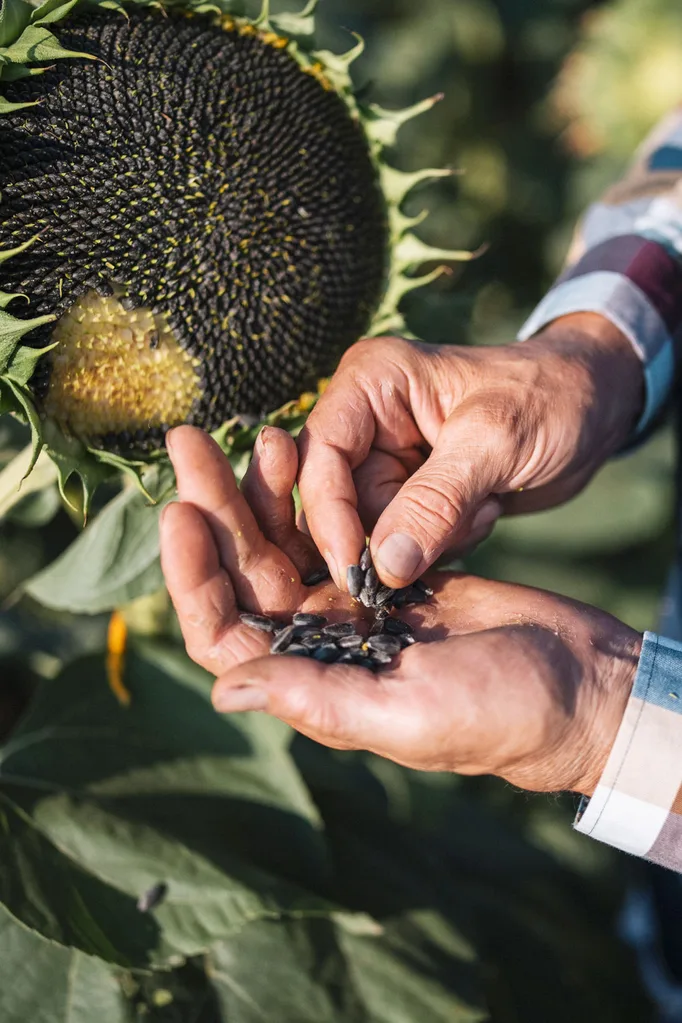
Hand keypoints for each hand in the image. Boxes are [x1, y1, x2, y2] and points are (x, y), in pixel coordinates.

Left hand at [160, 425, 640, 796]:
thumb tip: (222, 690)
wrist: (576, 680)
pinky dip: (311, 491)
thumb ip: (318, 698)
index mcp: (312, 682)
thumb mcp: (410, 711)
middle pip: (244, 573)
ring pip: (283, 542)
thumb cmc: (502, 711)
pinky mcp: (385, 572)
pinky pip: (330, 525)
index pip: (223, 632)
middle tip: (190, 442)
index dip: (192, 576)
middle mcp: (320, 643)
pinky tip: (302, 447)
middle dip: (215, 508)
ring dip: (258, 491)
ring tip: (254, 432)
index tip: (181, 512)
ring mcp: (351, 606)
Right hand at [297, 313, 643, 589]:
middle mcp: (366, 420)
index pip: (320, 458)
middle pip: (341, 503)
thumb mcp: (496, 442)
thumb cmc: (551, 398)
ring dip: (432, 538)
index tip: (356, 572)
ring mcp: (388, 460)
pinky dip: (446, 543)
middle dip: (396, 532)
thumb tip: (383, 566)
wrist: (596, 407)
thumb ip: (436, 502)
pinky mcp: (411, 495)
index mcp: (370, 382)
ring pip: (374, 532)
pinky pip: (404, 544)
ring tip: (484, 503)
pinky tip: (485, 510)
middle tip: (462, 520)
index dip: (329, 517)